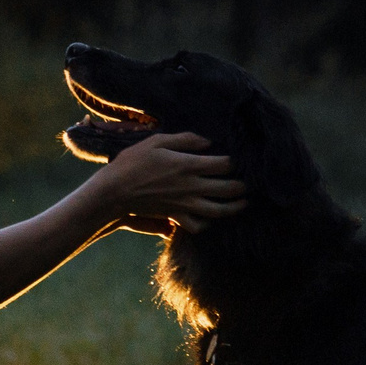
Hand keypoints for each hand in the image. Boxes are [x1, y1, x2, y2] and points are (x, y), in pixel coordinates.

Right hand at [82, 132, 246, 231]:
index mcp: (188, 165)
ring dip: (235, 207)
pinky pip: (198, 225)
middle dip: (243, 186)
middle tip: (251, 183)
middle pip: (228, 189)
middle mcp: (191, 187)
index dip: (236, 162)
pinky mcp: (176, 217)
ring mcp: (185, 204)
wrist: (114, 192)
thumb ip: (185, 140)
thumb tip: (208, 142)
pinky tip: (211, 217)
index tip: (240, 159)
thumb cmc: (133, 162)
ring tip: (244, 203)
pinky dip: (208, 222)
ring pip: (219, 210)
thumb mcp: (157, 141)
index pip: (223, 164)